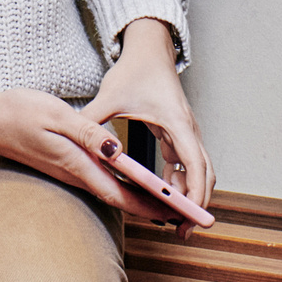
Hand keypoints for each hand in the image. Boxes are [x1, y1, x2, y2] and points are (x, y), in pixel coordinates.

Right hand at [0, 78, 170, 222]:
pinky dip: (123, 187)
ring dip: (140, 199)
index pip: (121, 192)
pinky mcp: (65, 166)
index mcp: (77, 163)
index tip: (176, 212)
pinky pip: (100, 183)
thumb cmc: (19, 112)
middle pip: (121, 197)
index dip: (150, 204)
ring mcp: (69, 173)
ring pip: (112, 192)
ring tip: (170, 202)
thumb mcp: (57, 115)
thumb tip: (119, 151)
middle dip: (153, 207)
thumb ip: (89, 134)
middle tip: (184, 214)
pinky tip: (134, 183)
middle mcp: (75, 174)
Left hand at [84, 18, 216, 217]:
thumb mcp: (110, 96)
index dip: (196, 193)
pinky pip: (187, 164)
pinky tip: (165, 195)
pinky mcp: (179, 134)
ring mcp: (186, 132)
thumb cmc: (134, 70)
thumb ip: (93, 122)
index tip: (189, 216)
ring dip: (190, 195)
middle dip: (197, 203)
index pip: (196, 165)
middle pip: (205, 174)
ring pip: (198, 171)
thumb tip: (76, 143)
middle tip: (182, 231)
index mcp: (177, 122)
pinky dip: (181, 182)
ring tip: (174, 222)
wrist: (149, 50)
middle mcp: (188, 129)